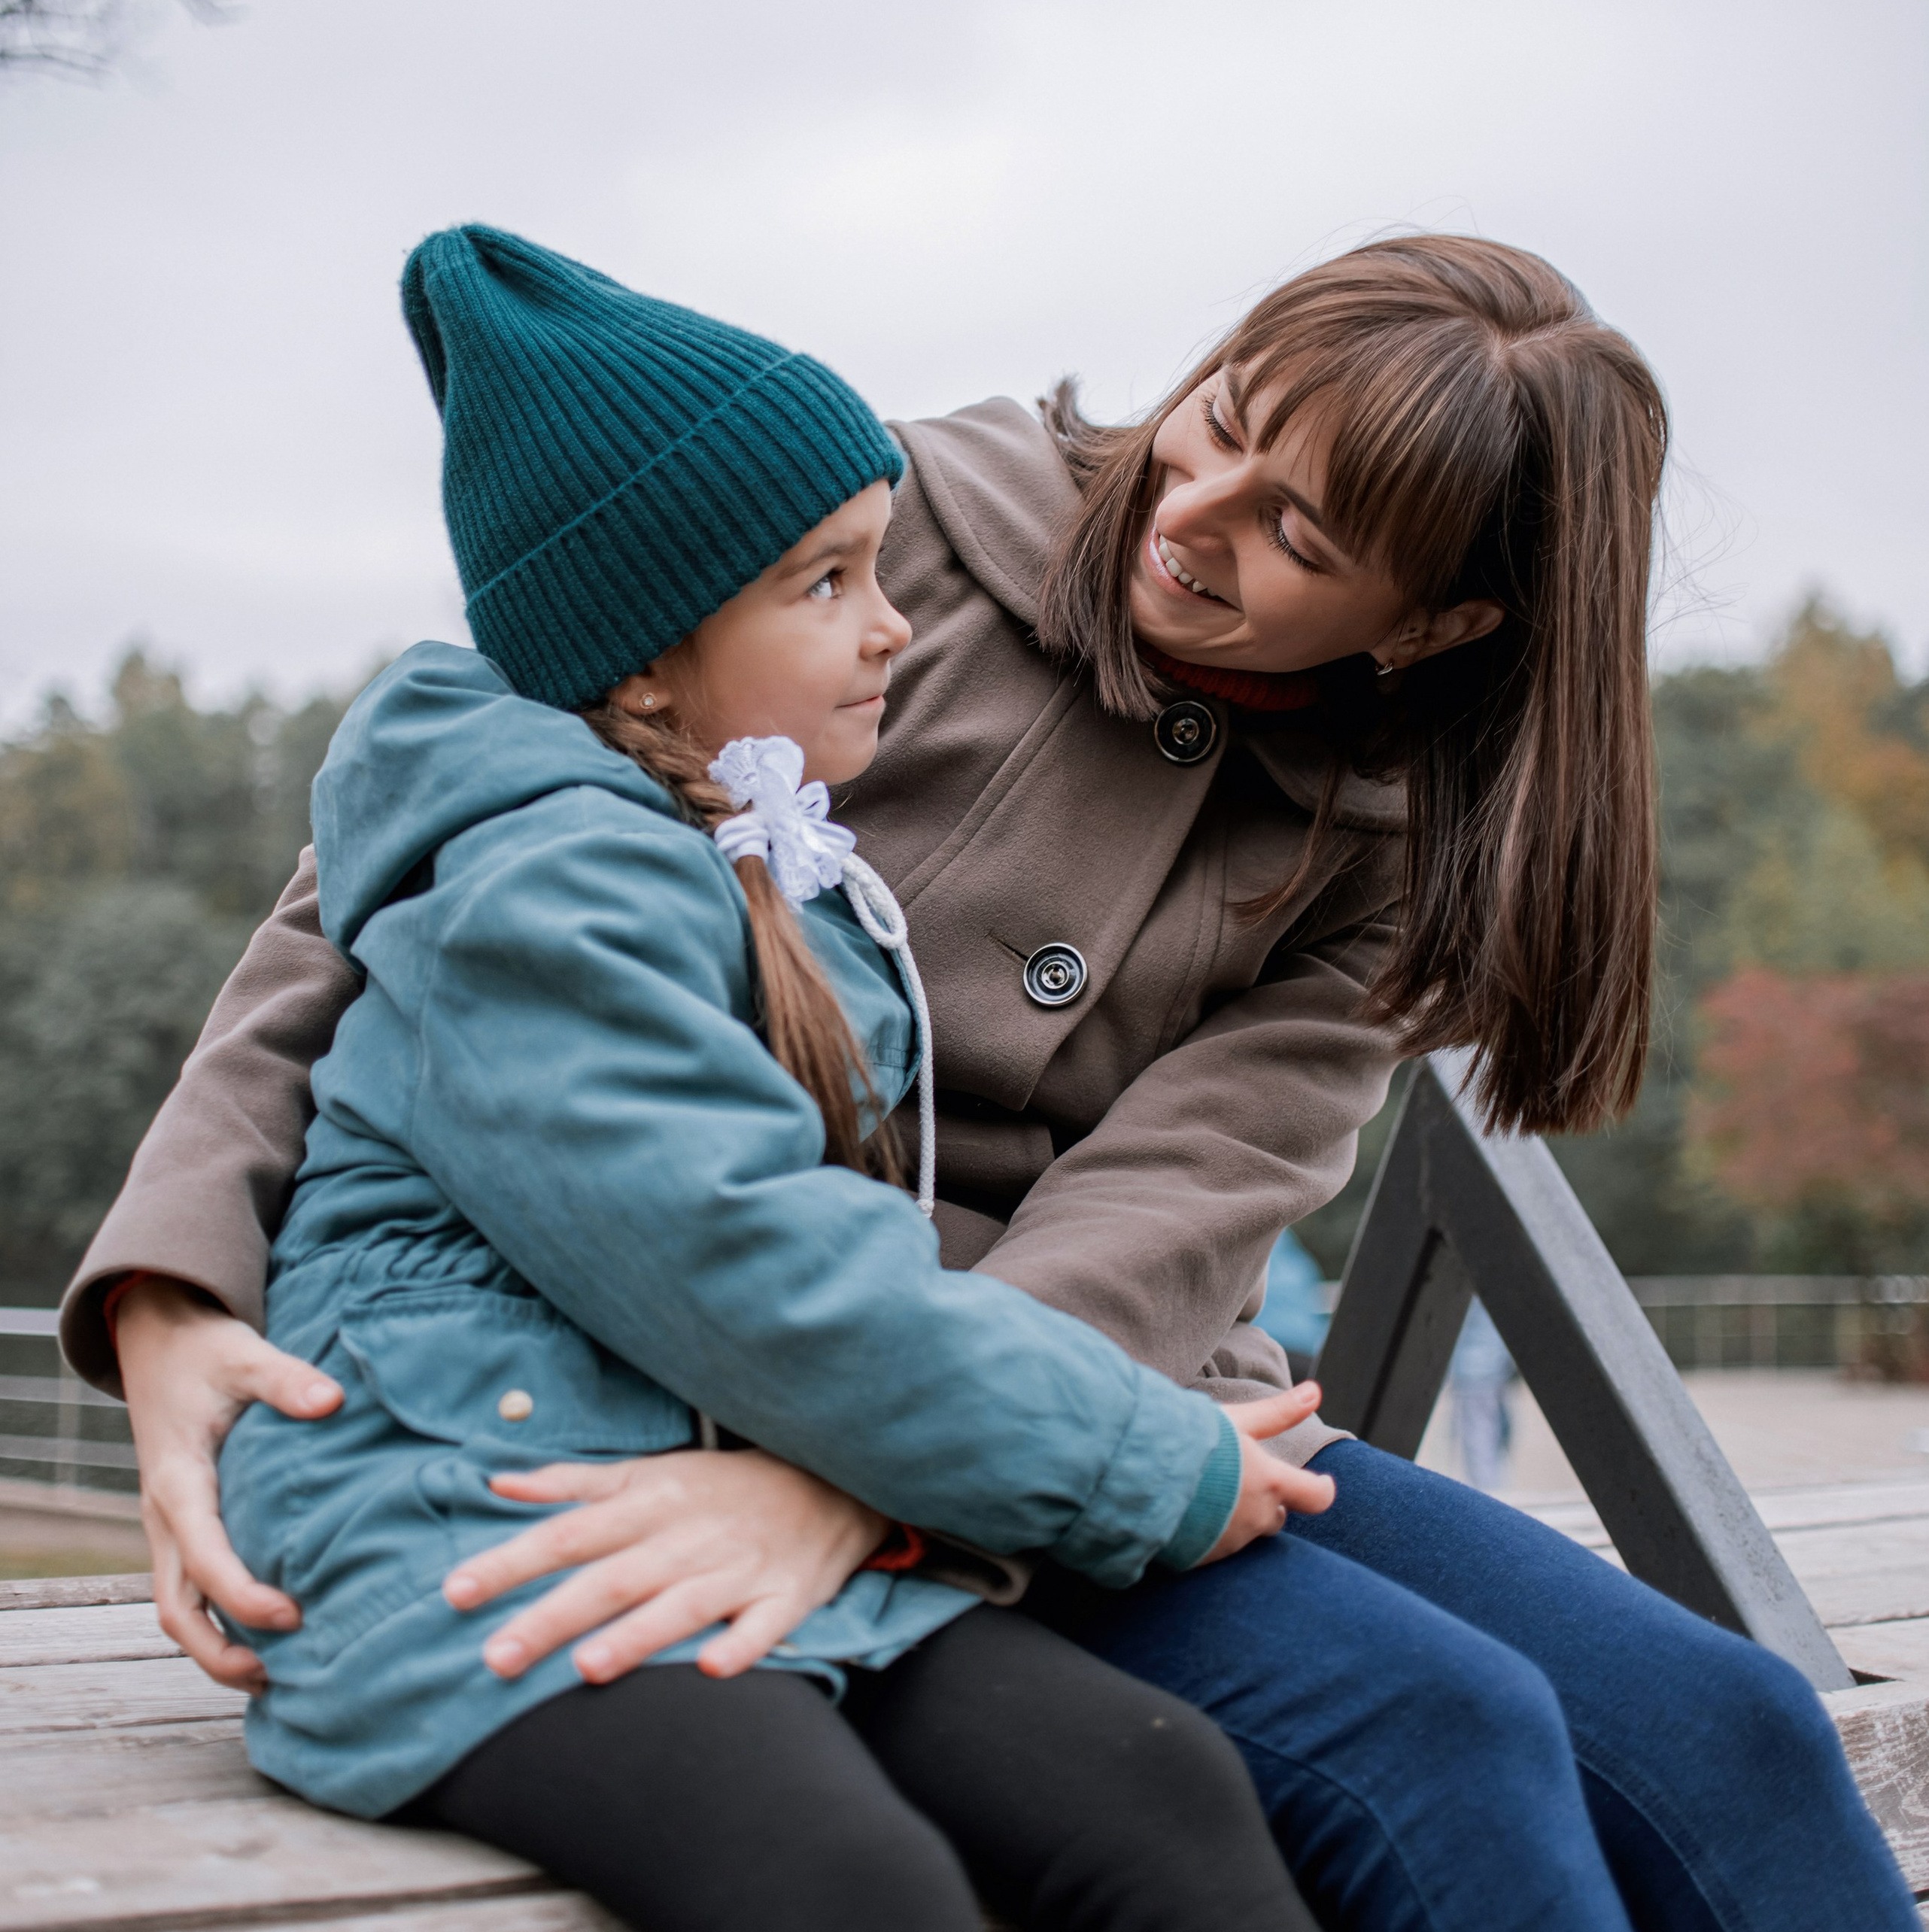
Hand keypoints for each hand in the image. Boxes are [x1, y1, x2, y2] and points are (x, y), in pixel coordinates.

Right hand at [116, 1277, 342, 1691]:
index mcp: (180, 1482)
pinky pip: (193, 1587)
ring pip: (179, 1607)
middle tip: (280, 1674)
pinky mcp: (186, 1524)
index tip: (290, 1617)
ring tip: (277, 1677)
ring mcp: (171, 1525)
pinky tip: (268, 1636)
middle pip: (177, 1608)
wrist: (160, 1341)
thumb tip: (331, 1402)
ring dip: (216, 1647)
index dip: (241, 1595)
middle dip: (218, 1651)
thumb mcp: (244, 1354)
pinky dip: (220, 1620)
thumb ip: (285, 1378)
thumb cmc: (205, 1352)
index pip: (204, 1556)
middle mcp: (167, 1514)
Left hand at [443, 1449, 885, 1686]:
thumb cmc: (724, 1486)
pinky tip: (711, 1668)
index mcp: (651, 1503)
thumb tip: (497, 1483)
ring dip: (636, 1635)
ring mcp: (738, 1568)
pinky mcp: (785, 1596)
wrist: (829, 1481)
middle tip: (496, 1656)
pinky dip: (741, 1645)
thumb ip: (574, 1484)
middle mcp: (688, 1536)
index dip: (513, 1561)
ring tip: (586, 1668)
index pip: (569, 1533)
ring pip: (680, 1605)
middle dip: (554, 1617)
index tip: (456, 1591)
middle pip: (612, 1579)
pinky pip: (763, 1626)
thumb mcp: (651, 1473)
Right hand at [1201, 1382, 1336, 1563]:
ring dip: (1233, 1515)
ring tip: (1203, 1490)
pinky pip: (1214, 1548)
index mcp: (1269, 1484)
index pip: (1316, 1496)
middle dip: (1266, 1501)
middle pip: (1276, 1516)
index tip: (1321, 1483)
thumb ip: (1278, 1412)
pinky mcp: (1201, 1559)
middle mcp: (1255, 1518)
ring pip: (1244, 1532)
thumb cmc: (1190, 1440)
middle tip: (1237, 1478)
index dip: (1321, 1489)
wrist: (1136, 1475)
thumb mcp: (1236, 1420)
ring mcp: (1228, 1543)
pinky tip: (1185, 1511)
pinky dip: (1207, 1533)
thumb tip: (1316, 1391)